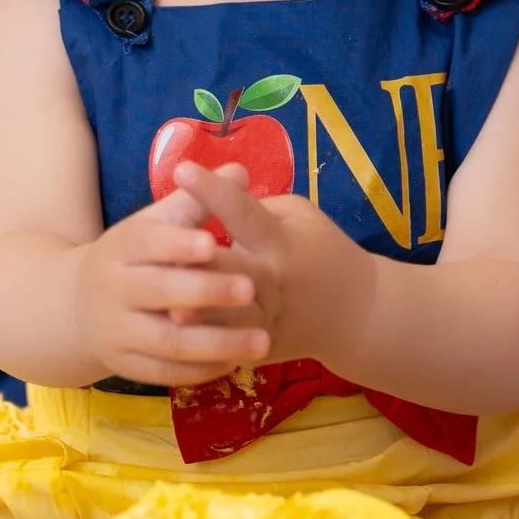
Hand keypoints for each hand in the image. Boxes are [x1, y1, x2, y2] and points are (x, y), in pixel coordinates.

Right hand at [76, 194, 269, 389]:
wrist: (80, 307)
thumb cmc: (137, 258)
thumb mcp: (156, 226)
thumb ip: (198, 202)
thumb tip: (240, 170)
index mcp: (119, 247)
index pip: (147, 244)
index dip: (178, 244)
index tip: (214, 242)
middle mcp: (111, 289)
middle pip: (158, 292)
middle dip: (205, 291)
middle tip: (251, 289)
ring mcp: (116, 331)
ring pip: (167, 341)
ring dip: (216, 343)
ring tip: (263, 341)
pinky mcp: (125, 366)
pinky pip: (165, 373)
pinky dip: (201, 371)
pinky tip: (236, 363)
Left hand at [163, 168, 367, 371]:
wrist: (356, 314)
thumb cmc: (321, 251)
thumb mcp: (299, 217)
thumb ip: (254, 209)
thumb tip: (209, 203)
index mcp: (280, 242)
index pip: (244, 213)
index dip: (214, 191)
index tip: (183, 169)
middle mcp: (272, 282)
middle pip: (232, 273)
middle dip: (202, 266)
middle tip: (162, 255)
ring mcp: (267, 320)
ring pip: (230, 321)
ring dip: (200, 317)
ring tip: (166, 310)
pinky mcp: (260, 349)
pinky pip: (231, 349)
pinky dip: (208, 346)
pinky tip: (179, 342)